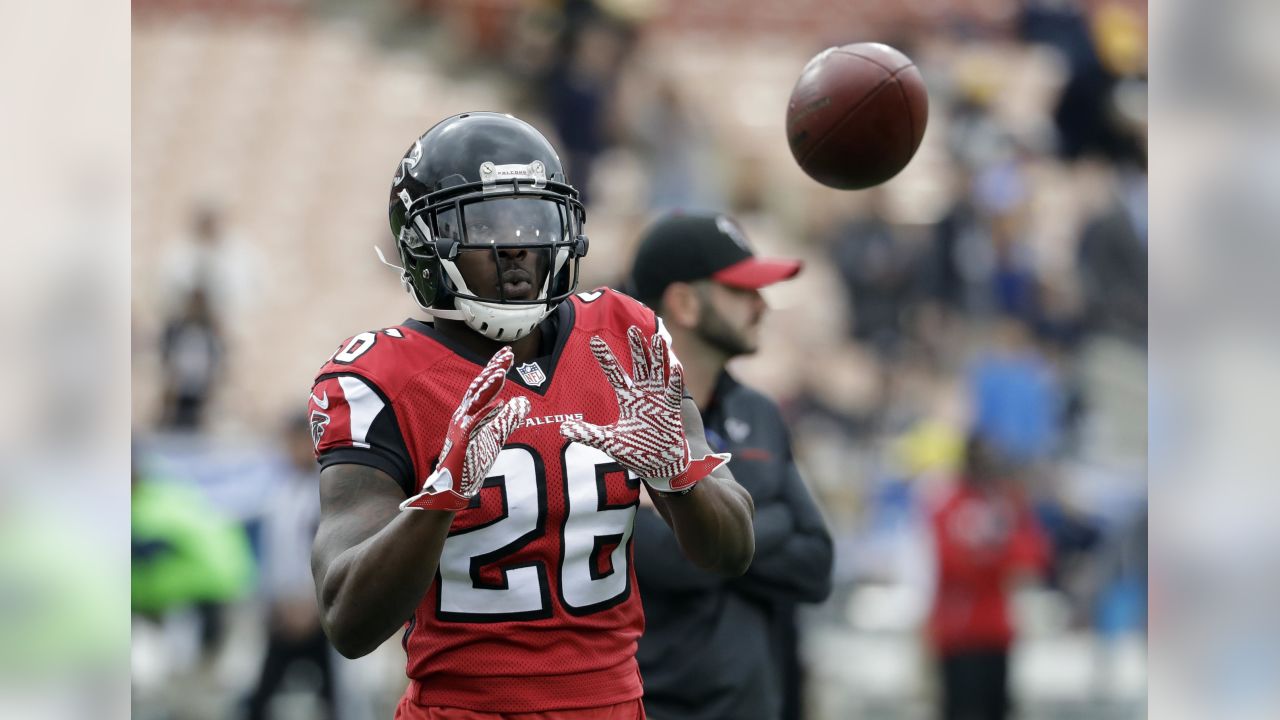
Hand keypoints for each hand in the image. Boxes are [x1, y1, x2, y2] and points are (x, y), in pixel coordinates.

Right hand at [402, 347, 530, 511]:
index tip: (508, 353)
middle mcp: (463, 415)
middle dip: (493, 369)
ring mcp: (461, 427)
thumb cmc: (472, 461)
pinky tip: (498, 405)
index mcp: (471, 412)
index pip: (484, 385)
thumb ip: (509, 419)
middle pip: (479, 387)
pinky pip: (474, 425)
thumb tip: (522, 401)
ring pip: (474, 402)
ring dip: (488, 387)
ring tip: (501, 373)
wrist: (455, 486)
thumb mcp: (497, 435)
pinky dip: (485, 414)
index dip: (495, 368)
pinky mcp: (461, 442)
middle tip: (508, 354)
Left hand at [561, 326, 728, 493]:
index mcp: (628, 399)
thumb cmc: (636, 453)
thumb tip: (563, 429)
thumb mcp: (608, 441)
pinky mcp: (671, 409)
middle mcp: (644, 394)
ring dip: (658, 356)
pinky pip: (674, 390)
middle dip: (637, 348)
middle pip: (640, 366)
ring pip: (658, 371)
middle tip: (631, 329)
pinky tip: (675, 365)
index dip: (606, 357)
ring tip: (656, 338)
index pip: (614, 373)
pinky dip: (675, 378)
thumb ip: (588, 433)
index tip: (594, 341)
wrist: (658, 467)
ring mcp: (659, 399)